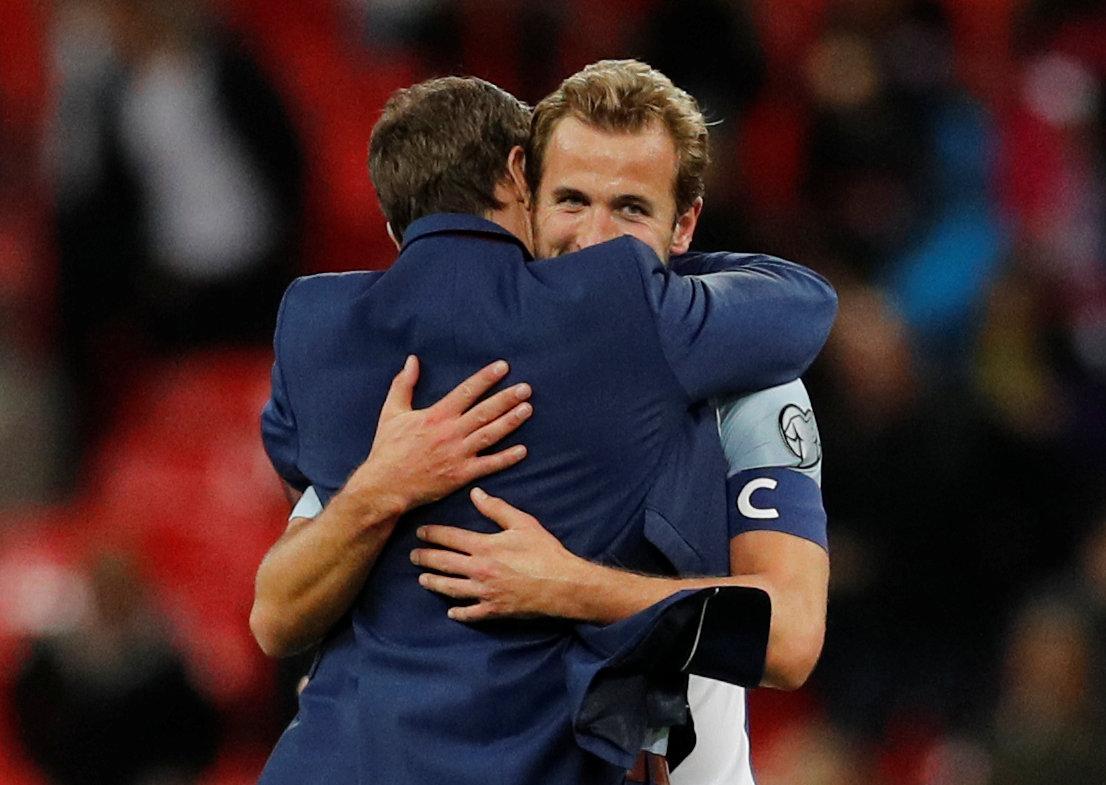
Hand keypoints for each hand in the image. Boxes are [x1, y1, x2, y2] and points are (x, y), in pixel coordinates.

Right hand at [346, 357, 531, 513]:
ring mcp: (458, 454)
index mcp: (436, 415)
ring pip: (490, 435)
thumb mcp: (392, 412)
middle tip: (526, 388)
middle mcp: (451, 432)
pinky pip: (488, 465)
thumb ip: (403, 385)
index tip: (503, 367)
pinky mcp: (461, 474)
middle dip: (507, 399)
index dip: (486, 378)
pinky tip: (522, 451)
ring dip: (510, 422)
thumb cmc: (388, 449)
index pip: (466, 392)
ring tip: (528, 409)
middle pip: (484, 411)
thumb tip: (411, 360)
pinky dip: (506, 458)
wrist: (385, 485)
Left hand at [411, 488, 587, 621]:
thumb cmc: (544, 551)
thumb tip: (475, 493)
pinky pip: (470, 613)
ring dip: (434, 583)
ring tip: (422, 579)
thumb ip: (496, 508)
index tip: (420, 532)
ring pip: (450, 588)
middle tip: (413, 556)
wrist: (562, 584)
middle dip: (425, 558)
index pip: (450, 538)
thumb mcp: (522, 523)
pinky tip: (450, 611)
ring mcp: (484, 592)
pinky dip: (459, 613)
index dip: (432, 534)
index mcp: (484, 546)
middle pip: (443, 563)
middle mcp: (479, 570)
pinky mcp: (494, 609)